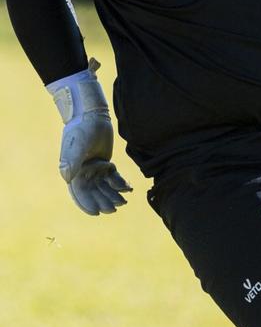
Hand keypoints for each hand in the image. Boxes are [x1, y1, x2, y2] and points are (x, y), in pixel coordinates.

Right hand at [47, 63, 131, 215]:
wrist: (92, 114)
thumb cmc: (82, 128)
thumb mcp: (78, 145)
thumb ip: (72, 161)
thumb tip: (67, 179)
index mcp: (73, 171)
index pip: (78, 192)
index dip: (86, 203)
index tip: (96, 213)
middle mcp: (82, 172)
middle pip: (93, 192)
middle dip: (103, 201)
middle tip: (114, 209)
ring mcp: (94, 168)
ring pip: (104, 187)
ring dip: (113, 195)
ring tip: (123, 202)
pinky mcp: (104, 163)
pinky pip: (112, 177)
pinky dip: (119, 184)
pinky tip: (128, 188)